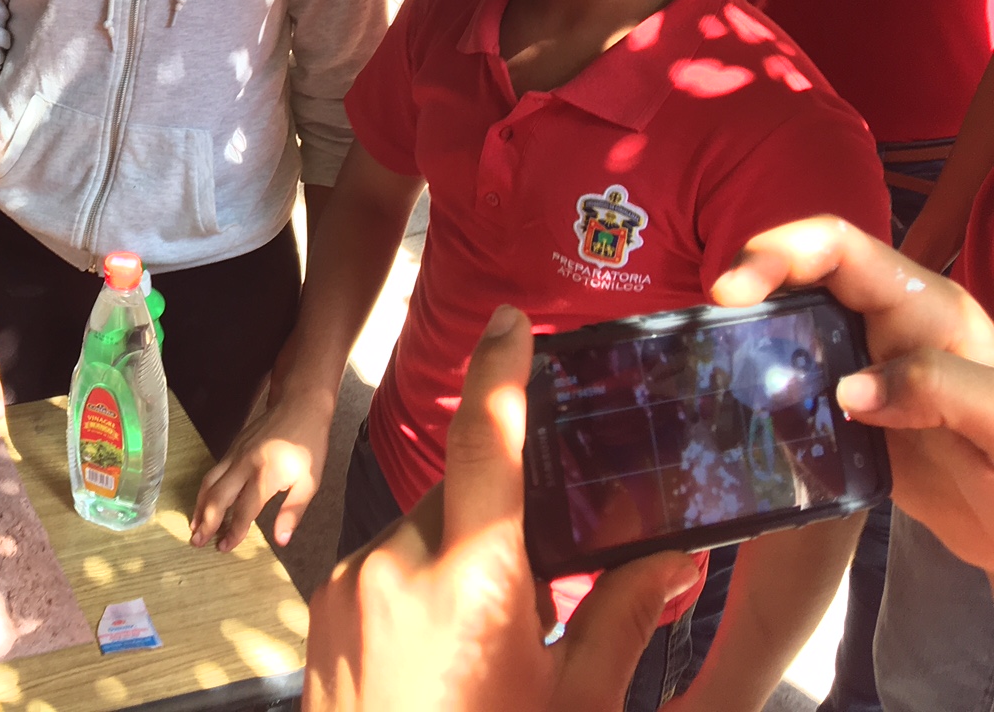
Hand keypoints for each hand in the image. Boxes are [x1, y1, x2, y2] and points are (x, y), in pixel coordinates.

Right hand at [191, 379, 335, 549]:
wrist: (299, 406)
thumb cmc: (308, 445)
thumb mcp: (310, 482)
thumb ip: (292, 512)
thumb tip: (281, 540)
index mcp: (266, 475)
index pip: (243, 511)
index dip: (233, 532)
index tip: (224, 548)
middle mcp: (245, 464)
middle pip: (218, 497)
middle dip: (206, 521)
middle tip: (197, 542)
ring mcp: (235, 454)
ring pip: (209, 482)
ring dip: (200, 506)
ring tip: (195, 525)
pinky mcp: (232, 447)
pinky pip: (213, 471)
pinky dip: (206, 490)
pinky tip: (205, 501)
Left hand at [304, 307, 701, 710]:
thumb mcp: (576, 702)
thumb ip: (622, 619)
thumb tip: (676, 560)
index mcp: (474, 580)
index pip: (488, 447)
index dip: (500, 376)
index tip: (509, 322)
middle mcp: (398, 565)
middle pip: (457, 499)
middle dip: (493, 526)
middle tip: (526, 594)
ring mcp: (347, 586)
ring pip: (414, 536)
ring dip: (450, 563)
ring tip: (476, 644)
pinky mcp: (319, 610)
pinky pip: (376, 569)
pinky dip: (410, 589)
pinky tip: (435, 652)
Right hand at [712, 216, 993, 569]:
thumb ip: (941, 387)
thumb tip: (848, 390)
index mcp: (926, 309)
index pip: (838, 248)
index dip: (777, 253)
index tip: (728, 293)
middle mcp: (890, 328)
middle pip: (802, 278)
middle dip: (747, 286)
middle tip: (706, 326)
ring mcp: (868, 373)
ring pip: (790, 328)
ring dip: (747, 336)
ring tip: (709, 362)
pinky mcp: (853, 418)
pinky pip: (793, 387)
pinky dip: (760, 390)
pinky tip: (740, 410)